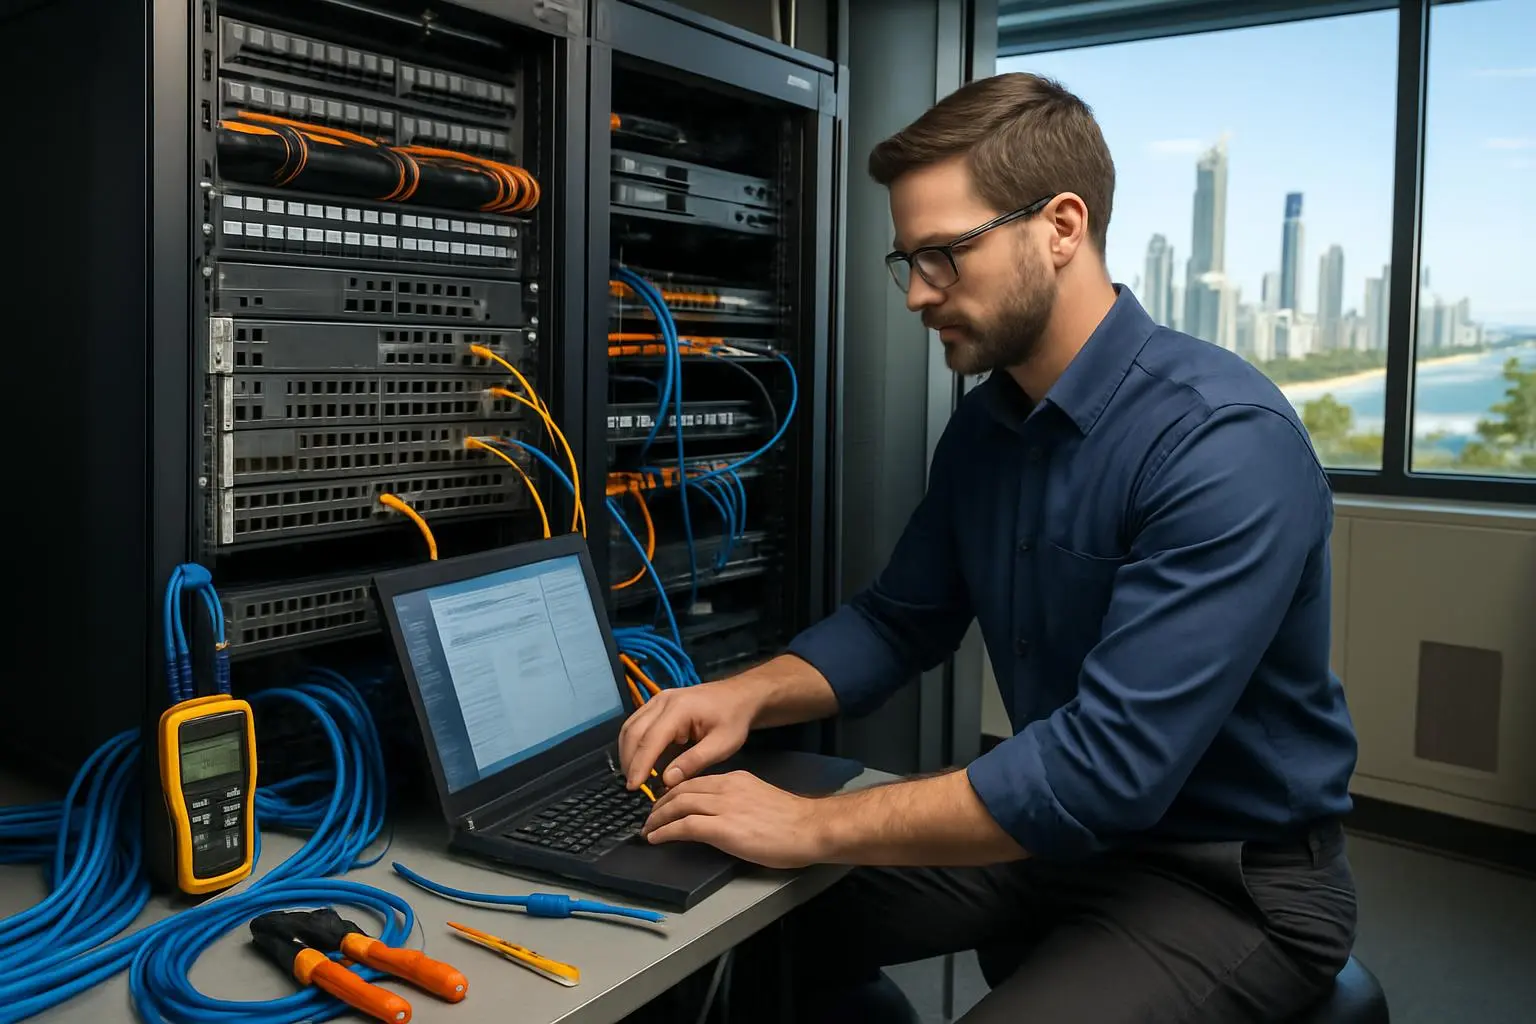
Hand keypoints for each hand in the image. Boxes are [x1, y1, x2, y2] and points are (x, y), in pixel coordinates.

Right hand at [618, 681, 758, 789]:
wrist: (739, 696)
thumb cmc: (733, 720)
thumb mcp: (722, 745)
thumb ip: (694, 762)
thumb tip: (666, 781)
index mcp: (679, 709)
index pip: (650, 739)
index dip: (640, 765)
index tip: (633, 787)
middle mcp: (662, 700)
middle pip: (633, 732)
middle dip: (629, 761)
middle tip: (632, 787)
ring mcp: (657, 700)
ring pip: (630, 727)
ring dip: (627, 753)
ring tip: (634, 776)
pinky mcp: (657, 704)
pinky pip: (636, 723)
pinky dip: (633, 744)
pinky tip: (639, 761)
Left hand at [641, 771, 827, 869]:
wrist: (809, 828)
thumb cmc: (792, 820)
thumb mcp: (759, 800)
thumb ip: (737, 801)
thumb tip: (720, 814)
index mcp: (735, 779)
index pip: (695, 781)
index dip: (674, 793)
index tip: (665, 804)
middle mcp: (725, 787)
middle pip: (681, 790)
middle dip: (660, 804)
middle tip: (650, 817)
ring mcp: (723, 806)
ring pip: (678, 804)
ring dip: (657, 817)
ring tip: (648, 829)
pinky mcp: (722, 828)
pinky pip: (684, 826)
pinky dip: (665, 831)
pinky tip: (656, 838)